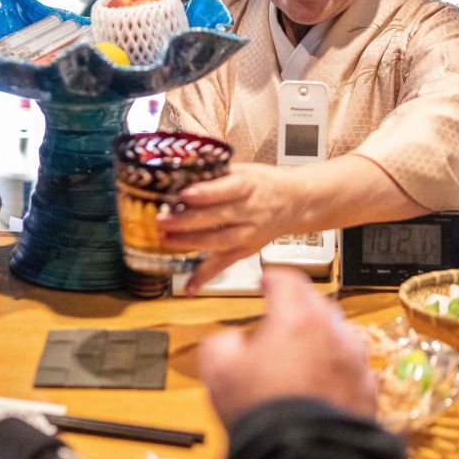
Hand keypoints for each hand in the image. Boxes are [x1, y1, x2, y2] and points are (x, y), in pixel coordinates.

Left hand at [158, 162, 300, 293]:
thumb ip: (215, 173)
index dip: (204, 193)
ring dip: (190, 243)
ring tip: (165, 240)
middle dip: (187, 220)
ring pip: (218, 241)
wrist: (296, 202)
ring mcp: (248, 234)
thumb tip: (179, 172)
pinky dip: (205, 277)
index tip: (183, 194)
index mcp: (247, 186)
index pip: (225, 190)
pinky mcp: (246, 251)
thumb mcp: (244, 170)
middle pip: (217, 217)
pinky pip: (224, 265)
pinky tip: (188, 288)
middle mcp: (249, 212)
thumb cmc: (263, 183)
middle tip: (162, 220)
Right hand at [199, 267, 376, 427]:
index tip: (266, 280)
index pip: (288, 280)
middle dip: (299, 306)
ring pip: (340, 336)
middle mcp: (332, 334)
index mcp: (297, 319)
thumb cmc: (262, 411)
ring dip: (321, 338)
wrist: (302, 457)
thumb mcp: (218, 369)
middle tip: (281, 316)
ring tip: (301, 354)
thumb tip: (230, 340)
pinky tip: (321, 384)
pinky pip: (352, 370)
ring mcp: (355, 363)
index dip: (273, 277)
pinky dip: (337, 370)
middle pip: (318, 304)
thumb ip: (221, 342)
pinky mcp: (367, 393)